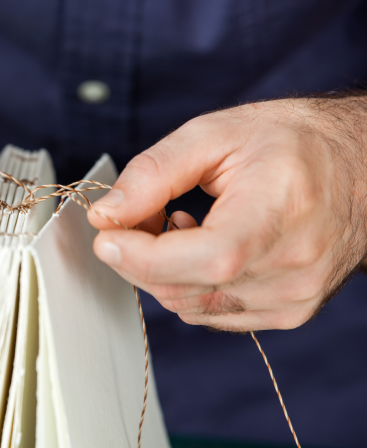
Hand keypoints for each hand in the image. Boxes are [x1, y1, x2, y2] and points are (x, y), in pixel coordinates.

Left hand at [88, 97, 366, 330]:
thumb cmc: (290, 142)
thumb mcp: (214, 134)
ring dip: (162, 270)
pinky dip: (187, 283)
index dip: (139, 255)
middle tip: (138, 213)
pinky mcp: (286, 313)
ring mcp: (292, 299)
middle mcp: (292, 269)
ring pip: (189, 306)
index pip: (202, 259)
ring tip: (182, 221)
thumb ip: (153, 174)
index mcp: (279, 214)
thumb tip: (105, 215)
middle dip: (138, 256)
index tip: (106, 233)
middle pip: (184, 289)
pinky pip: (209, 313)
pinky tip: (203, 245)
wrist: (357, 167)